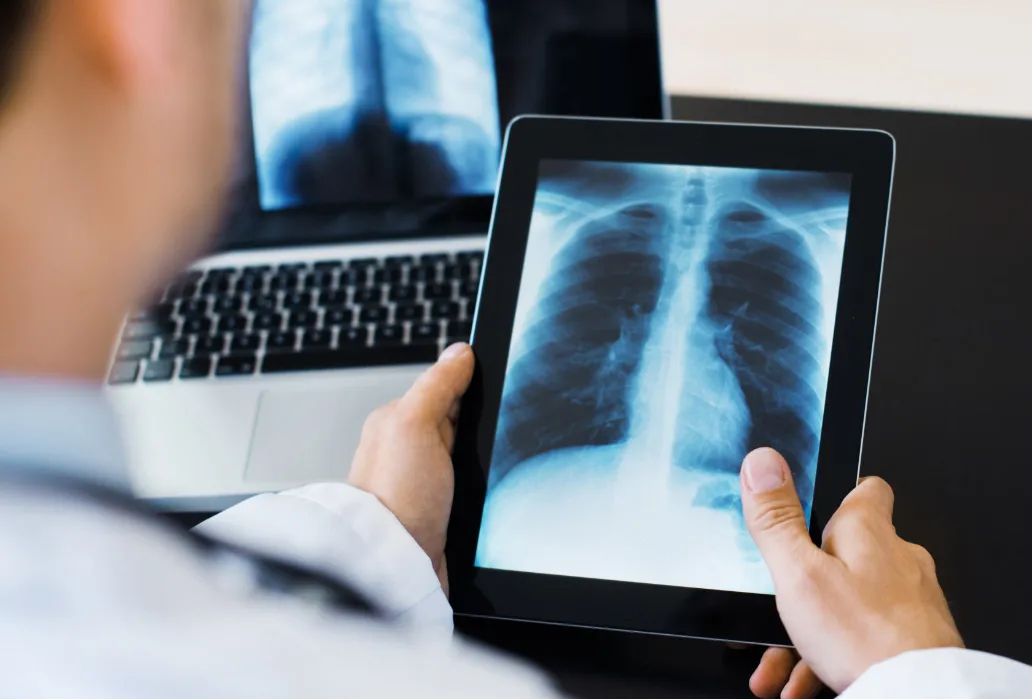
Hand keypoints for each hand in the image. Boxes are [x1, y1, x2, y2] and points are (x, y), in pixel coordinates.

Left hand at [348, 343, 473, 593]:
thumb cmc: (394, 499)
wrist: (395, 568)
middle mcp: (408, 451)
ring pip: (469, 458)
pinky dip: (481, 490)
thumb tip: (462, 351)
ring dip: (482, 465)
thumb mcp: (414, 425)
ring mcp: (425, 483)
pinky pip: (471, 489)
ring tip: (485, 475)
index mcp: (397, 423)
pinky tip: (486, 496)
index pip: (445, 389)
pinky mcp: (440, 513)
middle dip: (481, 429)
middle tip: (489, 443)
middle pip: (462, 423)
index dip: (472, 390)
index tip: (495, 394)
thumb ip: (437, 384)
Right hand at [740, 448, 963, 693]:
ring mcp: (910, 602)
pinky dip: (831, 657)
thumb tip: (763, 463)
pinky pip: (864, 641)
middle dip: (804, 584)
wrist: (918, 698)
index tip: (816, 507)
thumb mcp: (799, 572)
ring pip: (849, 607)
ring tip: (779, 661)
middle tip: (778, 606)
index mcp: (869, 531)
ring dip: (808, 632)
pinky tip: (804, 679)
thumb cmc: (865, 636)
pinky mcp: (914, 640)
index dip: (840, 494)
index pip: (865, 491)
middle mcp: (897, 559)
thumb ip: (777, 519)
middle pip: (845, 556)